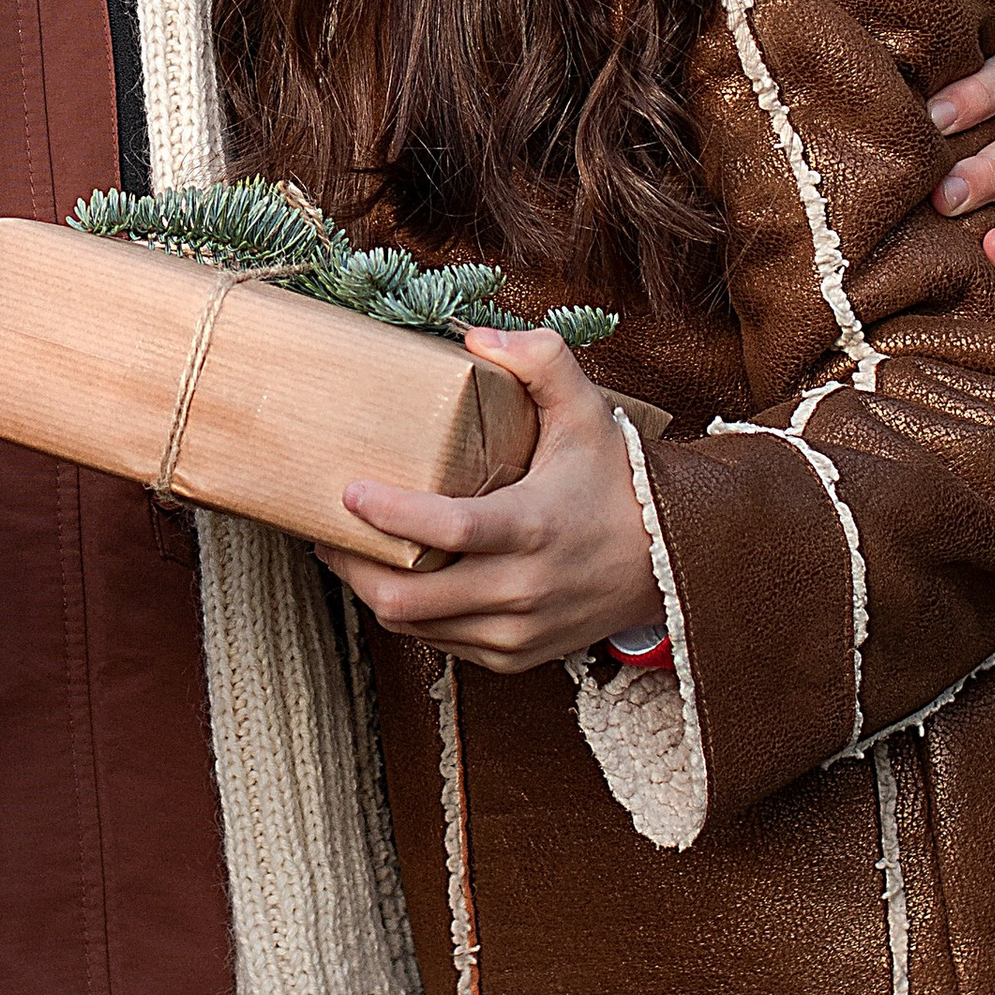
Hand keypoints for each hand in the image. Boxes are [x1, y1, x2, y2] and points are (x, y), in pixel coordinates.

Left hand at [316, 328, 659, 675]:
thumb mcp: (589, 412)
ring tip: (345, 551)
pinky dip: (409, 615)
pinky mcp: (514, 655)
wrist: (669, 563)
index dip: (391, 515)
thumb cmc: (618, 482)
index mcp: (535, 526)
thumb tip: (474, 339)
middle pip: (410, 596)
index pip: (448, 530)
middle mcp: (523, 588)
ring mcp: (517, 631)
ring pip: (415, 625)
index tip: (348, 490)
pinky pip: (440, 643)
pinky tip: (394, 580)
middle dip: (353, 562)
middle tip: (325, 527)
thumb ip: (542, 361)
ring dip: (371, 591)